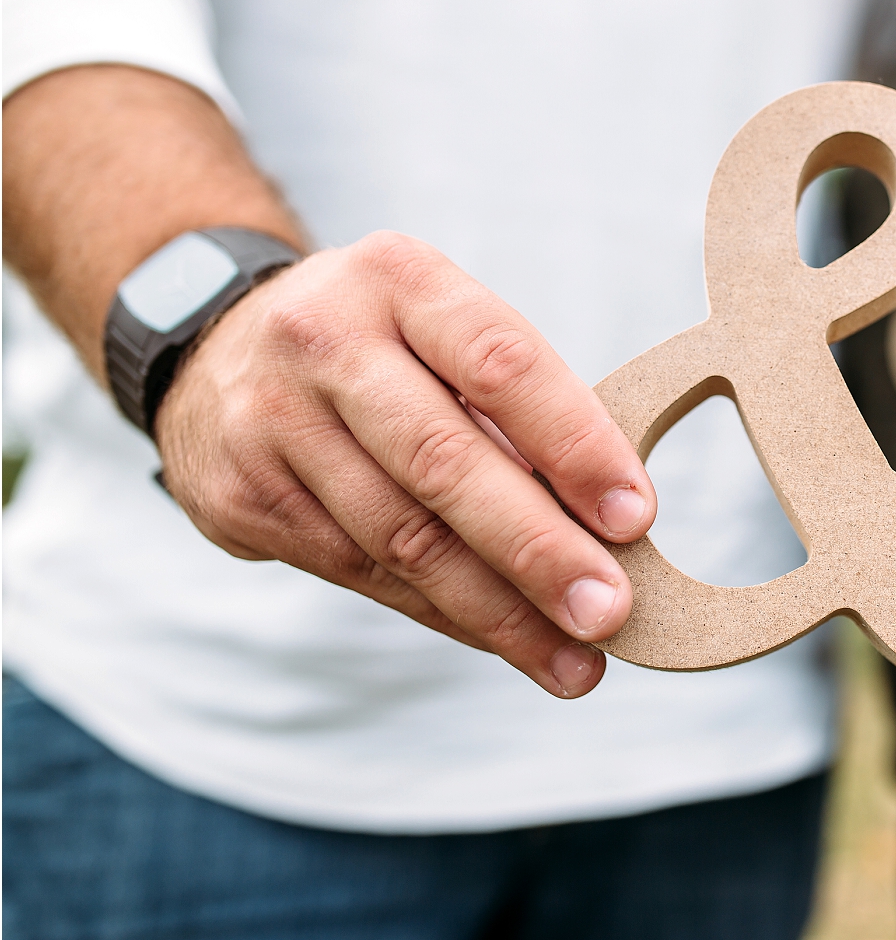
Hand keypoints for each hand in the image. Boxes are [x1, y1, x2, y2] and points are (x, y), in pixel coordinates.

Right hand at [156, 230, 656, 698]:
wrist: (216, 349)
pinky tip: (503, 640)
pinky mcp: (241, 495)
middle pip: (444, 463)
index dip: (575, 446)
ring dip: (499, 613)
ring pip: (402, 538)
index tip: (635, 519)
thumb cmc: (381, 346)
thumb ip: (516, 407)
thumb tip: (610, 522)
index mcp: (400, 278)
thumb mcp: (441, 329)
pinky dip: (445, 614)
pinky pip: (363, 573)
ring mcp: (270, 420)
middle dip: (537, 551)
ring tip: (574, 661)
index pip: (502, 364)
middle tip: (609, 612)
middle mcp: (324, 340)